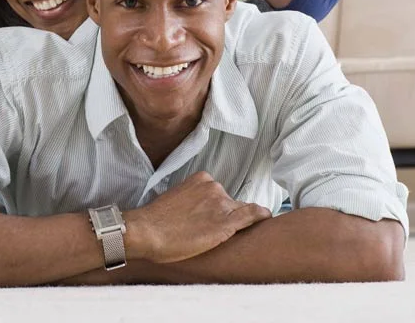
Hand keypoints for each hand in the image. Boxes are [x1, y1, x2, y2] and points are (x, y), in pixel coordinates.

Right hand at [125, 171, 270, 263]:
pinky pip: (252, 216)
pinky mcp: (226, 224)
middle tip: (212, 231)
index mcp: (201, 179)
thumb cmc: (156, 220)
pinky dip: (261, 216)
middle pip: (231, 202)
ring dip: (240, 221)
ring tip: (229, 235)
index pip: (219, 193)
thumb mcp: (175, 199)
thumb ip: (190, 199)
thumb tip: (195, 211)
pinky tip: (267, 218)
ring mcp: (222, 205)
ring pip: (242, 212)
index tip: (214, 216)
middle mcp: (215, 188)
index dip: (218, 207)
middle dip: (227, 215)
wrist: (148, 231)